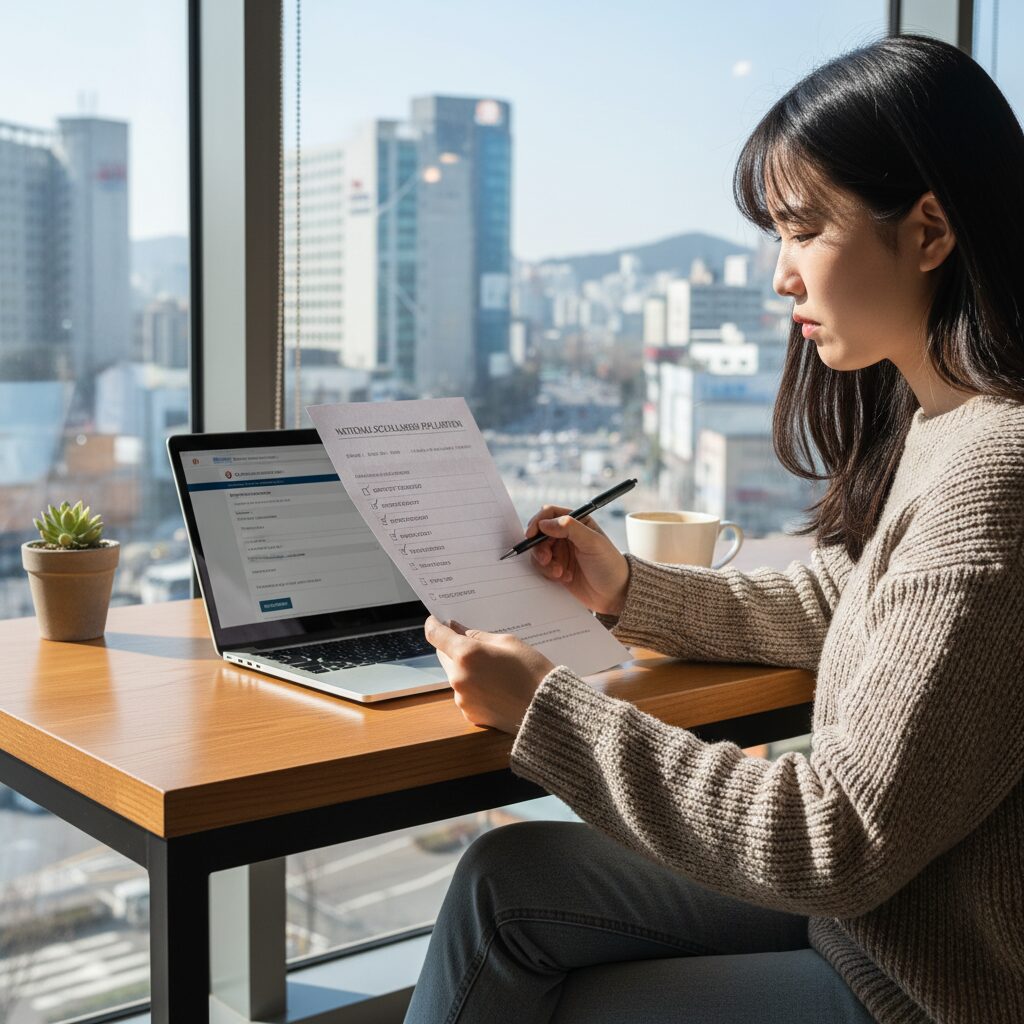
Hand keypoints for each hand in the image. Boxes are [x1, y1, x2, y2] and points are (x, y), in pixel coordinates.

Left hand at [424, 616, 554, 733]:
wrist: (547, 710)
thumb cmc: (532, 671)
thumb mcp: (508, 642)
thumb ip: (478, 636)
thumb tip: (459, 630)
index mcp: (467, 654)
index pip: (436, 635)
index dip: (434, 625)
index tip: (436, 621)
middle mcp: (459, 677)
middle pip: (443, 656)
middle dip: (454, 648)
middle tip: (475, 645)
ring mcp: (462, 698)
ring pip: (454, 675)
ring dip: (465, 669)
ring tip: (493, 670)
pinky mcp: (469, 714)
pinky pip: (464, 694)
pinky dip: (473, 687)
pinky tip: (495, 686)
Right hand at [524, 505, 629, 615]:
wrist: (614, 595)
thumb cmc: (610, 565)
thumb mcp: (593, 543)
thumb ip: (570, 528)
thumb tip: (545, 523)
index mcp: (578, 522)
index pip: (550, 514)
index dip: (538, 522)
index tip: (532, 534)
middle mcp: (567, 535)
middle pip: (540, 533)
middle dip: (540, 546)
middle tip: (547, 559)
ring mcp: (561, 552)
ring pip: (538, 551)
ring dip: (545, 562)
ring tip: (559, 572)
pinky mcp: (557, 568)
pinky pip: (542, 567)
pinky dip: (548, 572)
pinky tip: (564, 578)